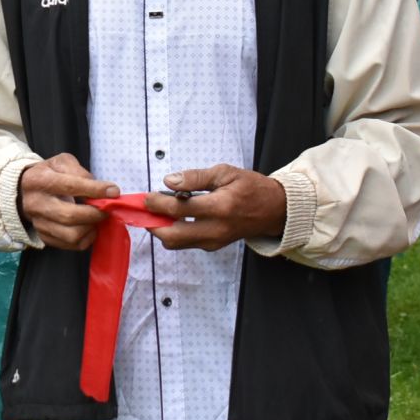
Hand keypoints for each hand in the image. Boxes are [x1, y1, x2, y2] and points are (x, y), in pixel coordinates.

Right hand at [18, 154, 117, 250]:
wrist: (23, 191)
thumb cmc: (48, 174)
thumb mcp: (60, 163)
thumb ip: (79, 171)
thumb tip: (98, 188)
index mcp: (39, 180)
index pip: (70, 186)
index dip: (95, 190)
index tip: (113, 191)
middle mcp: (36, 204)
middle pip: (70, 215)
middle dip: (95, 214)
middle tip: (106, 209)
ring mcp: (38, 223)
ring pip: (71, 235)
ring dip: (91, 228)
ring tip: (96, 218)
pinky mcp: (44, 237)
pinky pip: (71, 245)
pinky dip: (86, 238)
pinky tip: (88, 227)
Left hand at [142, 165, 287, 251]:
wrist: (274, 210)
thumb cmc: (250, 187)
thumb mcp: (225, 173)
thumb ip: (196, 177)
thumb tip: (169, 181)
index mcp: (220, 207)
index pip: (180, 208)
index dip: (158, 203)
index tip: (146, 196)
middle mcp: (216, 229)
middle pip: (172, 235)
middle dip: (153, 223)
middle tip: (145, 209)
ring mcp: (215, 241)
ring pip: (176, 243)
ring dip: (161, 229)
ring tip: (156, 212)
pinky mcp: (214, 246)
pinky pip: (186, 243)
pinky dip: (173, 232)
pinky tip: (172, 217)